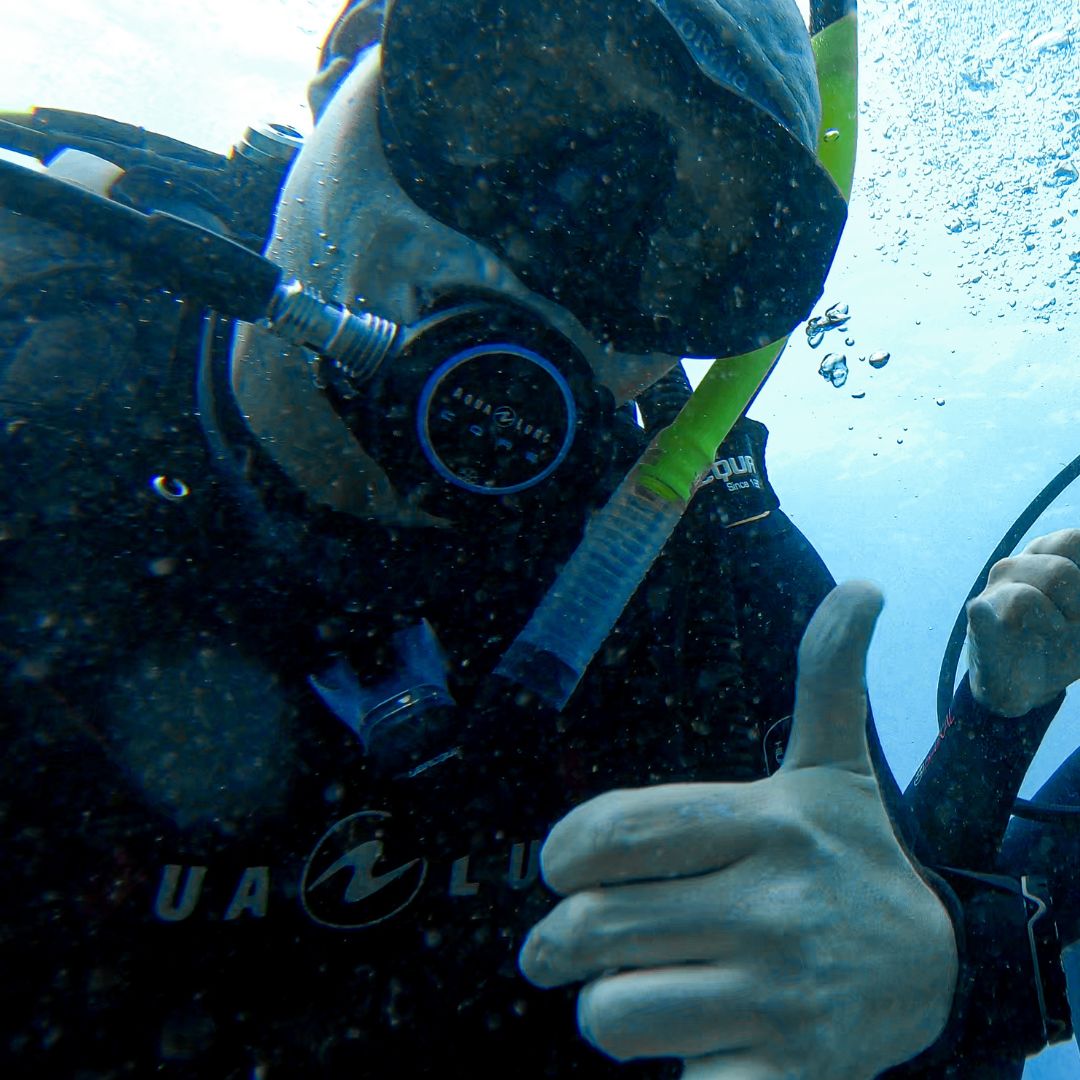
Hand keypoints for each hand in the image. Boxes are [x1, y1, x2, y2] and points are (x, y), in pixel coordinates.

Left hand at [519, 582, 957, 1078]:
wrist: (938, 969)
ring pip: (615, 1014)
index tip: (561, 867)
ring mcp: (780, 997)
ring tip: (625, 993)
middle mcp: (771, 906)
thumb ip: (827, 678)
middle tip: (555, 947)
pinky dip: (665, 1072)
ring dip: (602, 1010)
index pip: (617, 830)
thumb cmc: (851, 857)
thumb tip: (861, 588)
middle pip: (596, 927)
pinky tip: (688, 1043)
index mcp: (765, 822)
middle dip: (555, 943)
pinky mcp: (786, 1075)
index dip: (563, 852)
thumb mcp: (834, 767)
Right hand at [967, 528, 1079, 716]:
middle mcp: (1014, 570)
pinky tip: (985, 615)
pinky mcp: (979, 627)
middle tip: (1074, 624)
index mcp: (1044, 558)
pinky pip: (981, 614)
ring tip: (1053, 636)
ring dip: (1053, 624)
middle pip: (1060, 571)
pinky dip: (985, 616)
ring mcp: (992, 597)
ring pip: (1025, 598)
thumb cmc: (1062, 643)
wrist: (1021, 685)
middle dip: (1078, 603)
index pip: (1072, 541)